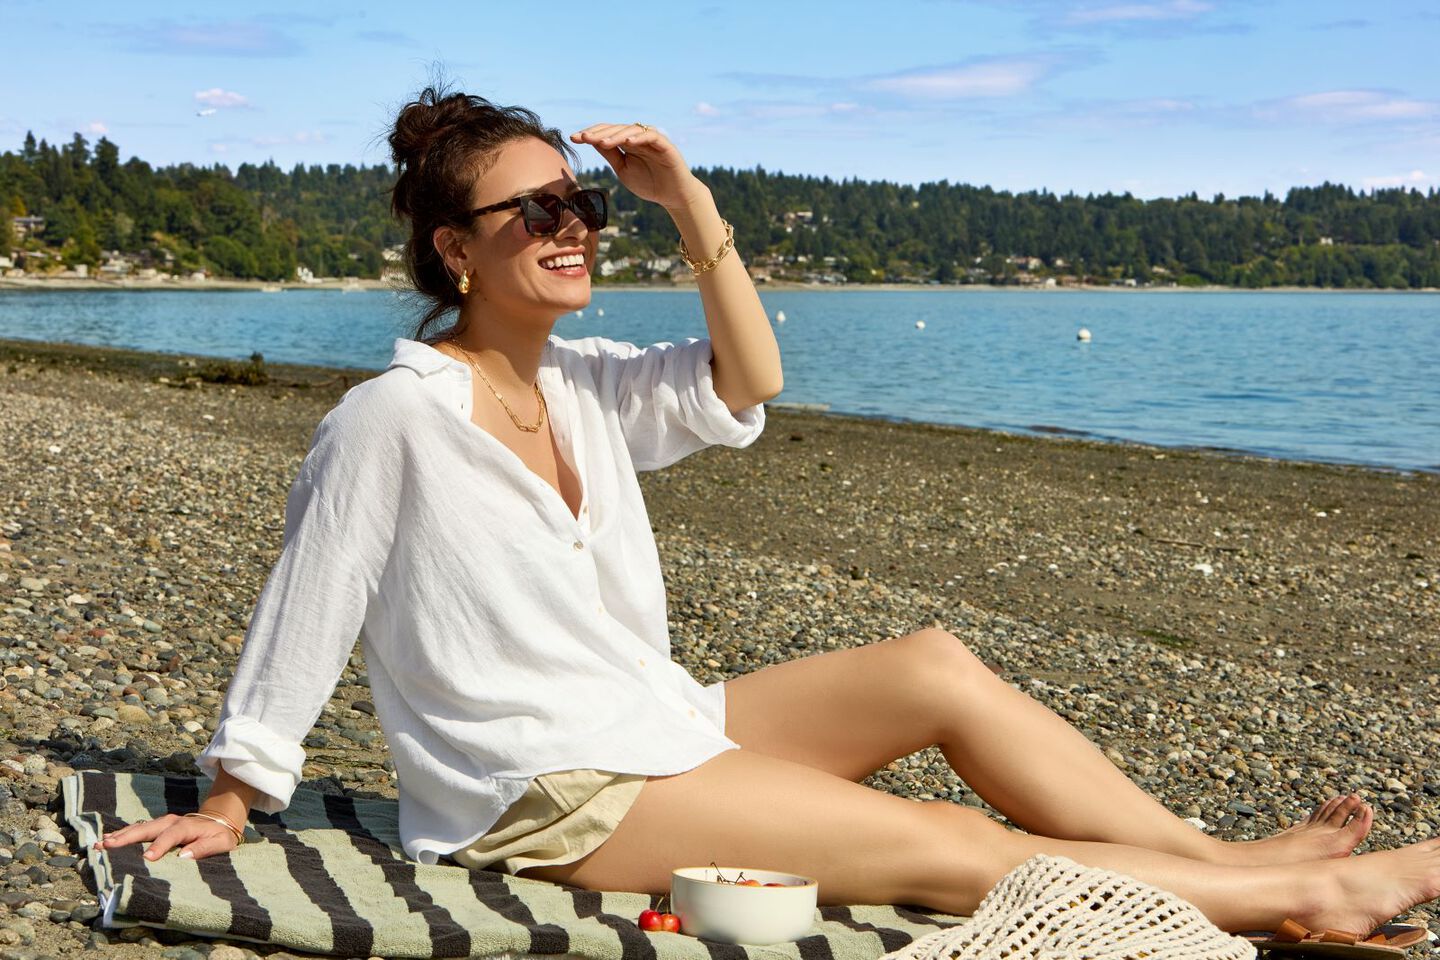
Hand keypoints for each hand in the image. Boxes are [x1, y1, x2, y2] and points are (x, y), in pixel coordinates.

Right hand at [92, 813, 238, 861]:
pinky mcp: (155, 826)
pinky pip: (136, 829)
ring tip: (101, 843)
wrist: (218, 820)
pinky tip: (107, 840)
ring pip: (138, 828)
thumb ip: (205, 848)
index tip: (147, 858)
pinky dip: (122, 834)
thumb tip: (185, 855)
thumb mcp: (220, 843)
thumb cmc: (219, 836)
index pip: (171, 836)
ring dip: (119, 836)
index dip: (159, 846)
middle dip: (127, 838)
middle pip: (147, 829)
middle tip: (108, 845)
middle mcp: (170, 822)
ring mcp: (160, 822)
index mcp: (186, 826)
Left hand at [571, 123, 708, 210]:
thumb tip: (591, 141)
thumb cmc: (649, 183)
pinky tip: (627, 142)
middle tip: (583, 137)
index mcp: (626, 143)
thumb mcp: (623, 169)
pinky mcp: (664, 144)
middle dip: (598, 133)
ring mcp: (651, 139)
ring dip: (615, 135)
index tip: (573, 139)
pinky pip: (650, 136)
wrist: (673, 196)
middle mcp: (637, 137)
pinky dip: (639, 137)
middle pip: (615, 129)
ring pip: (630, 130)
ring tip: (601, 142)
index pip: (606, 133)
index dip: (590, 134)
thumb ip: (610, 154)